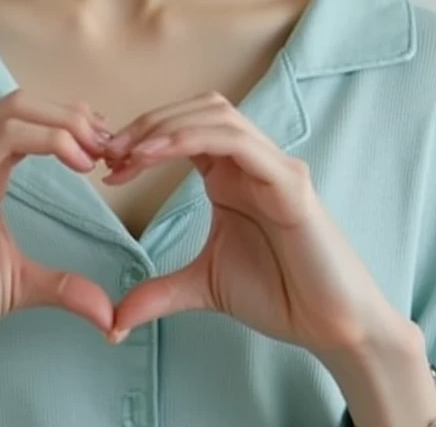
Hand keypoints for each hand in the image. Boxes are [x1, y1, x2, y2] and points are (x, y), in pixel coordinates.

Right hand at [0, 91, 114, 365]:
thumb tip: (109, 312)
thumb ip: (63, 286)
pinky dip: (43, 141)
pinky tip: (74, 161)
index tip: (110, 149)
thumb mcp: (20, 285)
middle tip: (110, 146)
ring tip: (95, 153)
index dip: (73, 124)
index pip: (28, 119)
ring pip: (11, 113)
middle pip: (22, 104)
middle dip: (72, 116)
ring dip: (63, 123)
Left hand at [103, 92, 396, 358]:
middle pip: (197, 109)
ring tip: (130, 151)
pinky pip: (239, 142)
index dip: (142, 137)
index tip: (107, 163)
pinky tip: (159, 154)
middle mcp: (252, 160)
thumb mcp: (204, 286)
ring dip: (167, 126)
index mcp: (231, 174)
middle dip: (149, 123)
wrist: (331, 328)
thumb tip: (115, 320)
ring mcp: (273, 165)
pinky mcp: (289, 182)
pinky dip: (195, 138)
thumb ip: (159, 292)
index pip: (183, 130)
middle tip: (110, 151)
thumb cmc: (280, 295)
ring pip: (217, 115)